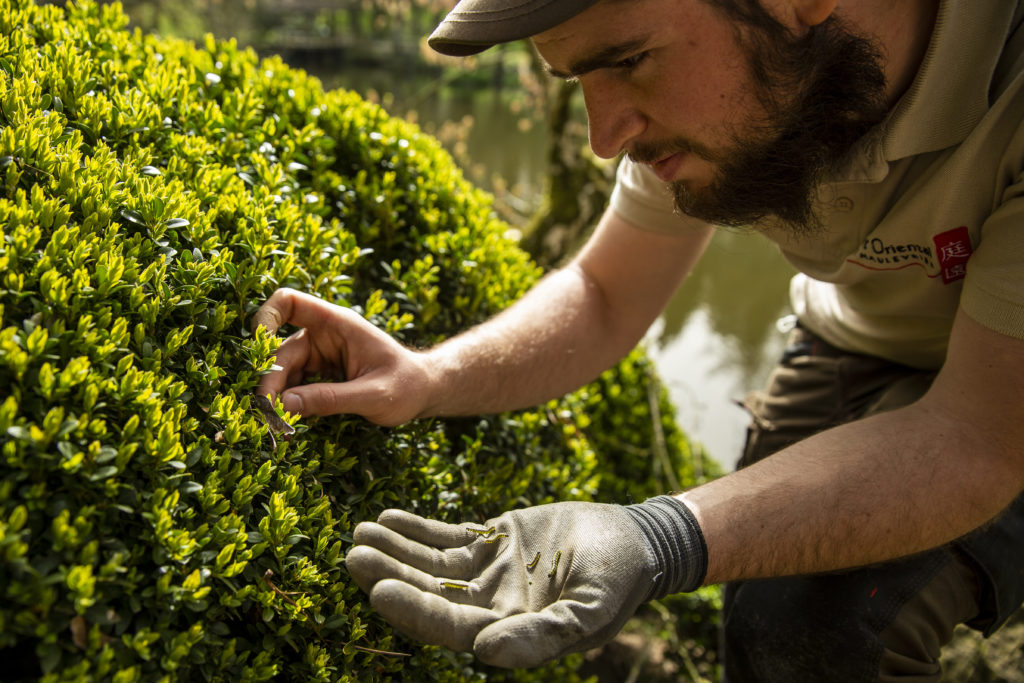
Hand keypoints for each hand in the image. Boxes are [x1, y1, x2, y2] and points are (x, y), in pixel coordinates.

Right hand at [252, 288, 431, 423]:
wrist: (424, 392)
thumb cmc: (407, 386)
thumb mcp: (374, 395)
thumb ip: (332, 399)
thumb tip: (284, 405)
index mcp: (338, 324)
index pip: (290, 302)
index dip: (266, 317)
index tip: (256, 348)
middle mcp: (323, 334)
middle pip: (279, 350)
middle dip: (271, 381)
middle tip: (267, 415)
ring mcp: (320, 354)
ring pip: (283, 370)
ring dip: (276, 396)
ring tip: (275, 425)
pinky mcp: (319, 373)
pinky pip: (293, 384)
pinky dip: (287, 403)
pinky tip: (287, 422)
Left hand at [345, 497, 706, 667]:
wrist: (635, 540)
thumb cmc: (618, 581)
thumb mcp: (590, 612)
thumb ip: (542, 637)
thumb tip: (486, 655)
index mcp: (507, 632)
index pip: (449, 626)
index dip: (414, 610)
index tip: (378, 591)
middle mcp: (488, 607)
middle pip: (428, 593)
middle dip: (390, 575)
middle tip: (354, 555)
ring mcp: (486, 574)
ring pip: (429, 563)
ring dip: (395, 550)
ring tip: (359, 533)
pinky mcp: (490, 542)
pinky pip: (445, 536)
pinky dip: (416, 528)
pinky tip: (388, 517)